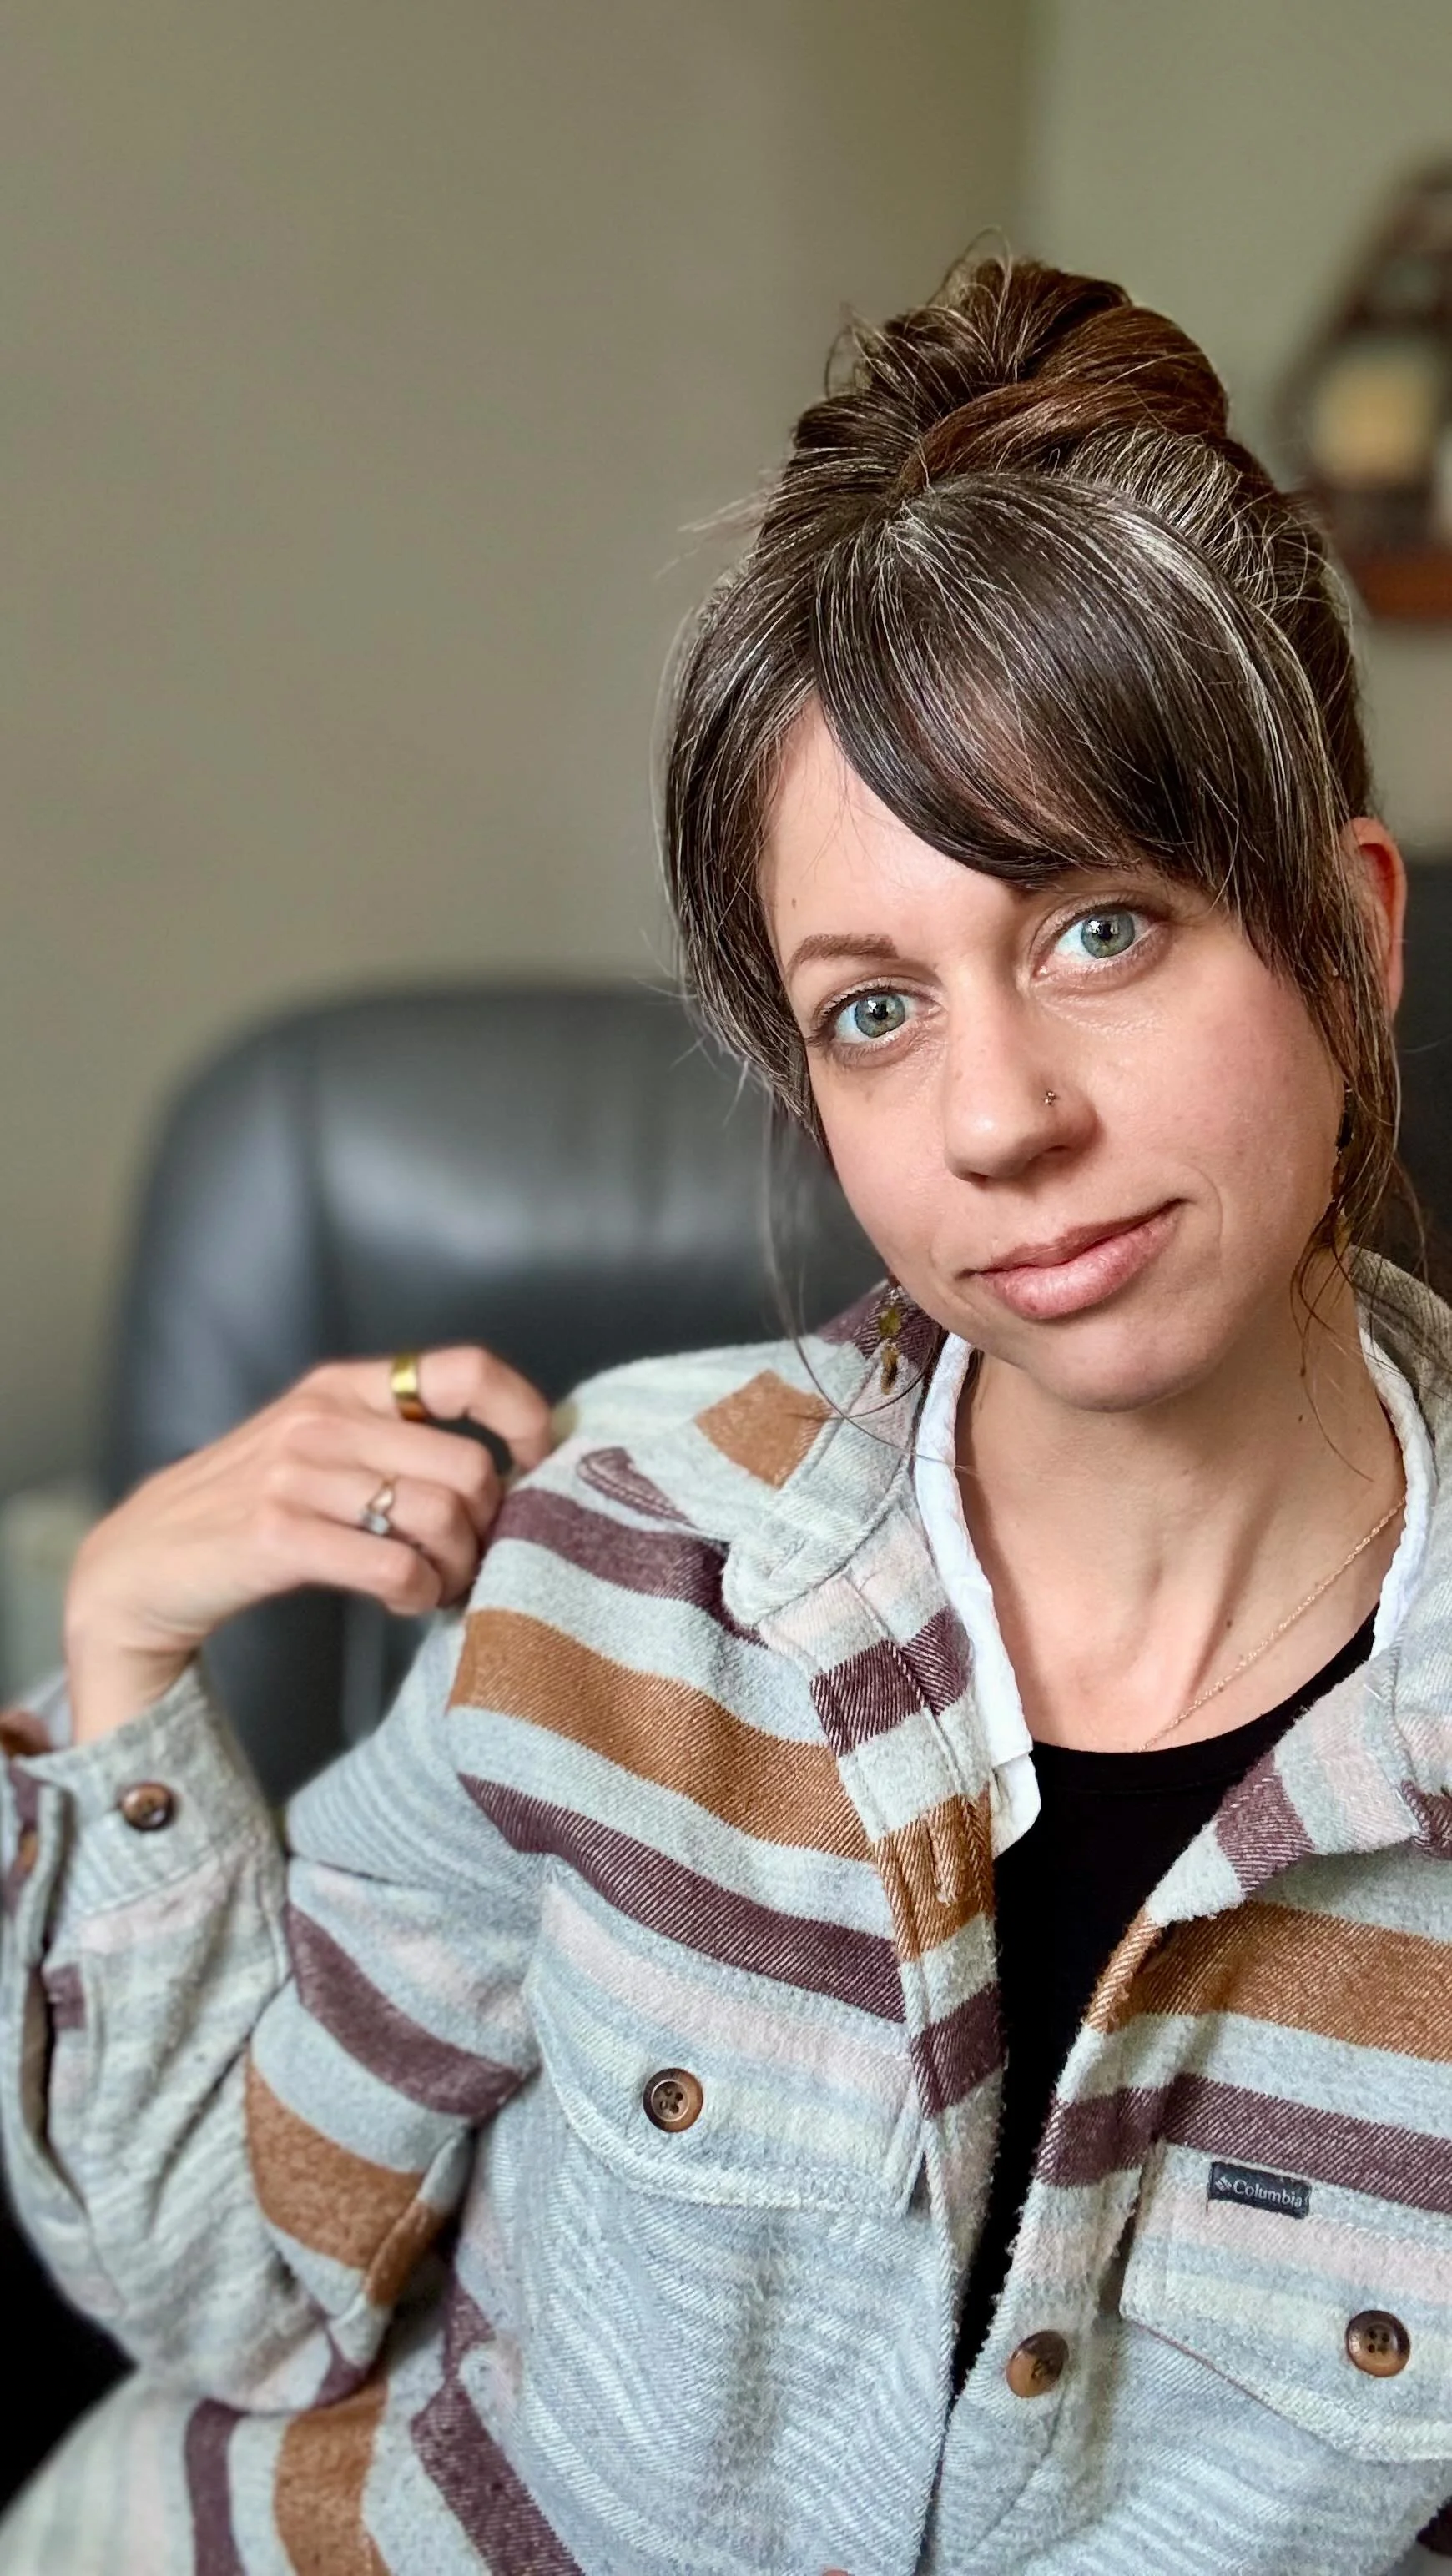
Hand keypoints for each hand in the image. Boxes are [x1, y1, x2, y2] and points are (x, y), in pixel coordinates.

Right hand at [64, 1349, 551, 1743]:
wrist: (143, 1565)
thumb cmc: (249, 1510)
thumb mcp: (317, 1447)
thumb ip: (394, 1445)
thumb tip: (508, 1472)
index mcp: (342, 1385)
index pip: (464, 1370)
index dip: (523, 1413)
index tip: (538, 1461)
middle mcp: (322, 1417)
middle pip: (468, 1465)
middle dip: (490, 1524)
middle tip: (473, 1559)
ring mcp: (295, 1474)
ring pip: (439, 1519)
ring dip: (456, 1569)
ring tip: (439, 1588)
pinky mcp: (275, 1534)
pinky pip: (393, 1568)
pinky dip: (419, 1596)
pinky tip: (407, 1604)